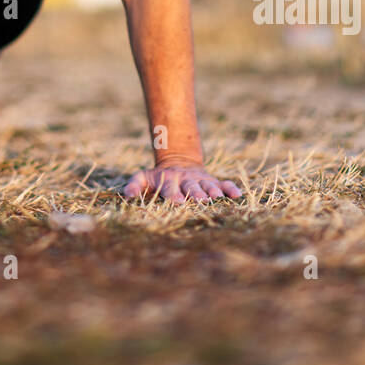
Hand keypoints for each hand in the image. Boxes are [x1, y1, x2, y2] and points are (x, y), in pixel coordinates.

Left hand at [124, 155, 241, 204]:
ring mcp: (201, 180)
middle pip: (192, 188)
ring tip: (217, 198)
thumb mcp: (143, 177)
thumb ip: (134, 184)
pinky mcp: (212, 182)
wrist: (178, 163)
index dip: (173, 195)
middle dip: (196, 194)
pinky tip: (237, 195)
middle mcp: (186, 180)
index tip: (177, 202)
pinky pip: (223, 184)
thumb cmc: (158, 177)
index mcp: (169, 180)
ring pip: (208, 186)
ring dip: (213, 192)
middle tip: (201, 201)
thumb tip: (127, 195)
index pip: (171, 189)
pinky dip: (230, 189)